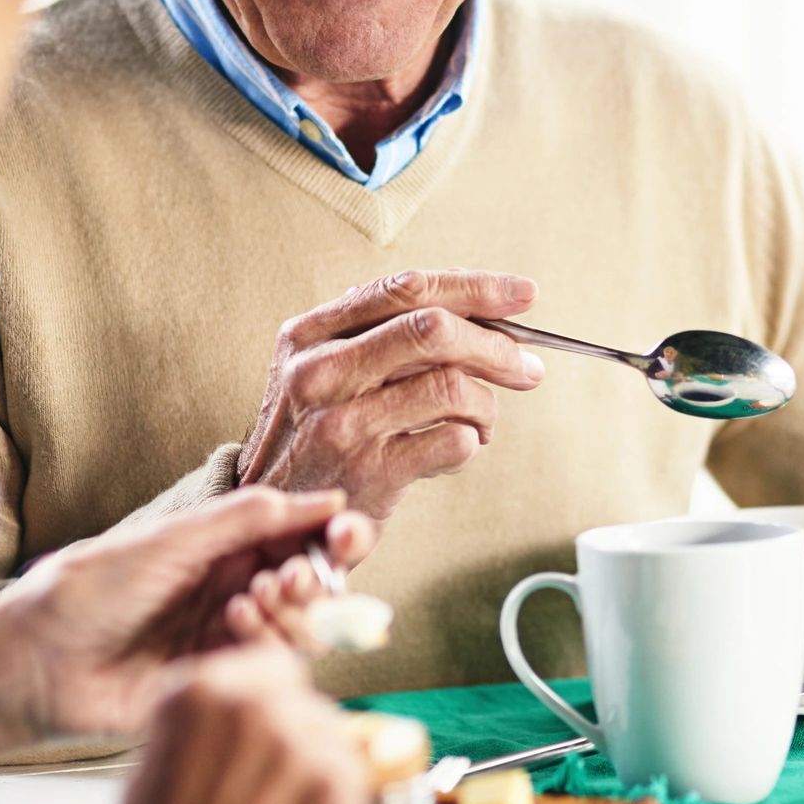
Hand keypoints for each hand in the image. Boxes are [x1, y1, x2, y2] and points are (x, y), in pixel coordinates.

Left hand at [0, 487, 375, 762]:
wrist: (40, 660)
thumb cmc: (94, 587)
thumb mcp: (175, 538)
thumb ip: (249, 518)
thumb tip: (326, 499)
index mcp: (227, 548)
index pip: (303, 539)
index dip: (335, 536)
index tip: (347, 533)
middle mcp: (238, 590)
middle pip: (313, 586)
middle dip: (315, 577)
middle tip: (290, 576)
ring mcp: (231, 639)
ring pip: (302, 629)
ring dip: (292, 610)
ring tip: (251, 598)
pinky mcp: (222, 684)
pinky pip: (274, 667)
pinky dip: (269, 641)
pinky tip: (235, 622)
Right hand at [237, 269, 545, 520]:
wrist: (277, 516)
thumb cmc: (311, 437)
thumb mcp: (318, 371)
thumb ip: (376, 333)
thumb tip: (476, 305)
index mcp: (310, 334)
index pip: (404, 289)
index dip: (474, 287)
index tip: (523, 294)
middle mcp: (321, 372)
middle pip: (434, 330)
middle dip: (496, 345)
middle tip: (526, 367)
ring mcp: (344, 422)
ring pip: (452, 386)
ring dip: (487, 403)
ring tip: (484, 419)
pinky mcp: (370, 471)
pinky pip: (454, 440)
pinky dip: (472, 441)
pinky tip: (460, 446)